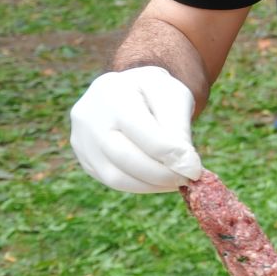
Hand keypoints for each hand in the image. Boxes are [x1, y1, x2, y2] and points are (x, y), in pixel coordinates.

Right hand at [69, 67, 202, 192]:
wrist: (130, 90)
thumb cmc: (156, 93)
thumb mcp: (174, 96)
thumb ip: (179, 128)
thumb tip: (185, 166)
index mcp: (112, 92)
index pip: (141, 131)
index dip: (170, 154)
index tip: (195, 169)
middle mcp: (88, 116)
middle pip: (124, 157)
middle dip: (161, 174)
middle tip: (188, 179)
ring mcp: (81, 138)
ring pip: (115, 176)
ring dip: (151, 185)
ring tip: (177, 181)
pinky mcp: (84, 157)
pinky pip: (111, 181)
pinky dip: (140, 185)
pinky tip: (160, 181)